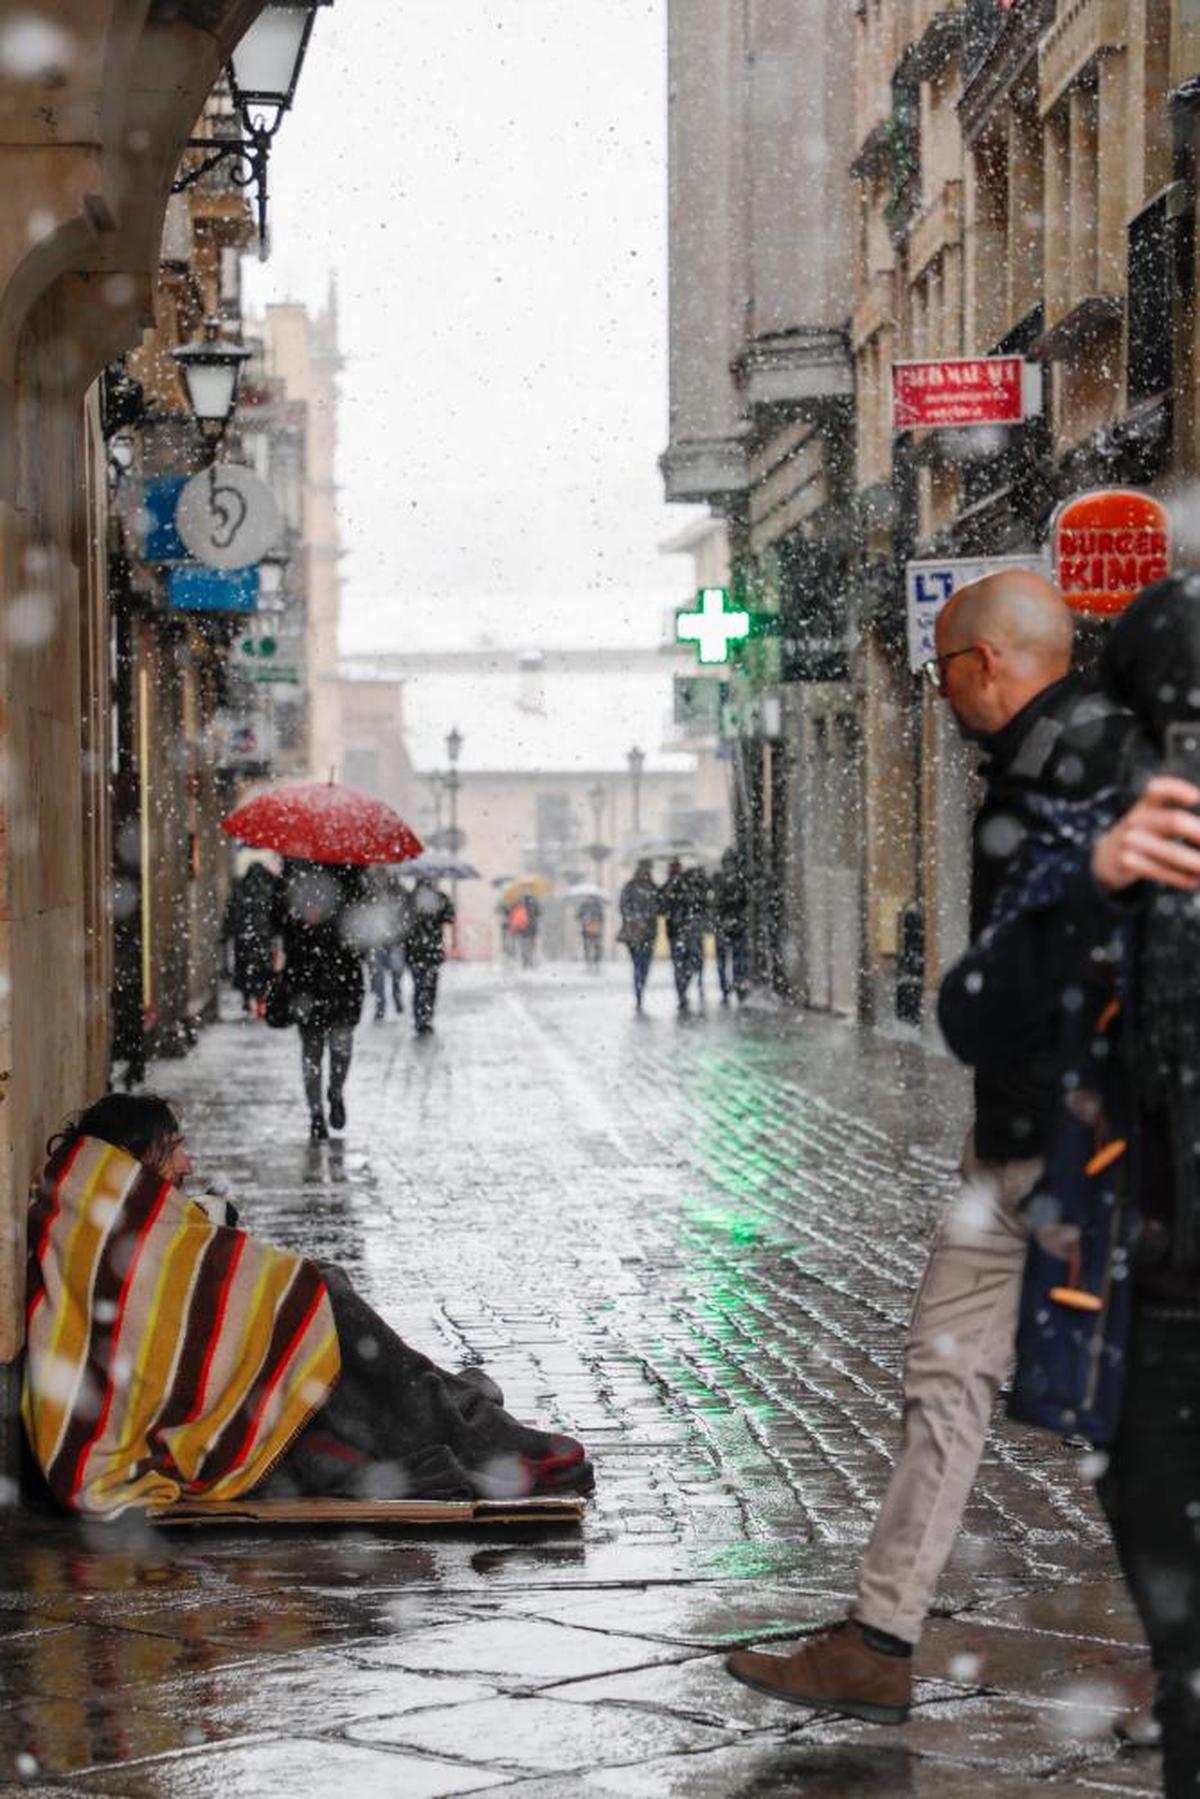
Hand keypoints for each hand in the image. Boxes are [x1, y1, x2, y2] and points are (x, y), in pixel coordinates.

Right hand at [1092, 775, 1199, 892]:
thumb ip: (1175, 819)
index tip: (1195, 798)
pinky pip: (1162, 871)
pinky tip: (1194, 880)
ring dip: (1195, 862)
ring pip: (1172, 853)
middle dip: (1198, 833)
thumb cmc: (1143, 835)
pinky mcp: (1127, 863)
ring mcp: (1130, 841)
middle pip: (1173, 822)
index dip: (1178, 790)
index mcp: (1146, 805)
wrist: (1106, 857)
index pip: (1158, 789)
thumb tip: (1198, 832)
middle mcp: (1136, 820)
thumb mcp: (1151, 817)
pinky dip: (1182, 878)